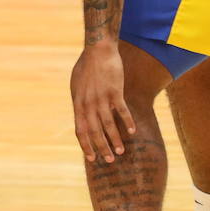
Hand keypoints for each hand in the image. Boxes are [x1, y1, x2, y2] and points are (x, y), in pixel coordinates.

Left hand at [69, 42, 135, 162]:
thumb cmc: (86, 67)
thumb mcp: (77, 86)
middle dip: (101, 147)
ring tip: (120, 152)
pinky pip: (122, 111)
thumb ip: (80, 102)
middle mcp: (88, 103)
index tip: (91, 157)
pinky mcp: (115, 91)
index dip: (85, 145)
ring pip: (108, 125)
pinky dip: (127, 122)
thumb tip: (82, 115)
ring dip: (115, 140)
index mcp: (78, 103)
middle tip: (109, 160)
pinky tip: (132, 132)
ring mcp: (101, 98)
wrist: (97, 50)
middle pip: (94, 131)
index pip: (80, 130)